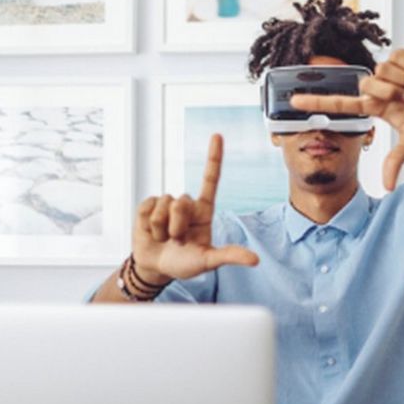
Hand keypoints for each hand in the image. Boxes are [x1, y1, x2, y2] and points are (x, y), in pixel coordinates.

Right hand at [132, 134, 258, 282]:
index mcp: (204, 211)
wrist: (156, 268)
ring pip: (164, 205)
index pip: (211, 179)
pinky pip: (147, 208)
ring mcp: (166, 203)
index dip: (213, 157)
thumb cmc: (185, 263)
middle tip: (177, 240)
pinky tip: (151, 232)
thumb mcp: (208, 261)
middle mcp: (186, 204)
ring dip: (162, 229)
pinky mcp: (147, 206)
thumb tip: (255, 260)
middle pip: (182, 201)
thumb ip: (229, 256)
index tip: (217, 136)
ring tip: (164, 238)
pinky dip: (148, 225)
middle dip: (177, 226)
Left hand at [290, 50, 403, 189]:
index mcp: (375, 107)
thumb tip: (387, 187)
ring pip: (381, 71)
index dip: (317, 103)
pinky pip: (396, 59)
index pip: (340, 104)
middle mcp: (378, 88)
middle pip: (366, 85)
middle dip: (389, 93)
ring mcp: (389, 71)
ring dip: (403, 82)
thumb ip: (396, 160)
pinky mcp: (402, 56)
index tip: (293, 101)